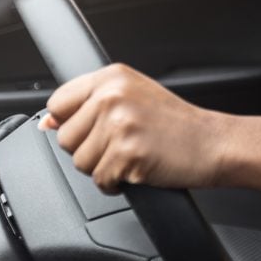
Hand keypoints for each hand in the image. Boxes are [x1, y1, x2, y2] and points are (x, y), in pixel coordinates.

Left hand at [40, 63, 260, 196]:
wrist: (214, 143)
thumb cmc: (178, 125)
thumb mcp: (134, 98)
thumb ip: (90, 104)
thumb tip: (45, 123)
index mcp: (112, 76)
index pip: (58, 102)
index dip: (72, 123)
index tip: (95, 130)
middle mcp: (112, 95)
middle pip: (65, 138)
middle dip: (90, 149)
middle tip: (124, 143)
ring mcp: (119, 123)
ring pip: (80, 162)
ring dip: (104, 168)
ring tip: (133, 155)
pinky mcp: (127, 152)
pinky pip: (100, 181)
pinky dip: (117, 184)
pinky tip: (140, 168)